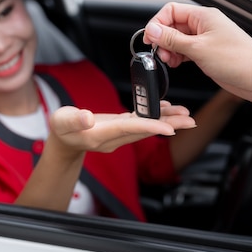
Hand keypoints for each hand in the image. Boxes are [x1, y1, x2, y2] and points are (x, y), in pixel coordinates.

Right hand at [48, 101, 195, 153]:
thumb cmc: (61, 129)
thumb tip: (87, 117)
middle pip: (144, 131)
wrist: (63, 141)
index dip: (149, 127)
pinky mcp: (119, 128)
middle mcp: (113, 138)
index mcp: (100, 135)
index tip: (169, 129)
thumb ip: (74, 119)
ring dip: (167, 122)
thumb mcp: (62, 121)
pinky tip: (166, 110)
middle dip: (168, 126)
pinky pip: (141, 123)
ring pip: (146, 128)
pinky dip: (155, 117)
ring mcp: (118, 134)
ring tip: (186, 116)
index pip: (129, 129)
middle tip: (190, 120)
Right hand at [143, 2, 251, 102]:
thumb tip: (153, 30)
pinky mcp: (207, 53)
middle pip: (173, 25)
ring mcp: (206, 39)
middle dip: (163, 39)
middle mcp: (204, 25)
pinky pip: (186, 50)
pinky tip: (177, 64)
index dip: (157, 23)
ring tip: (169, 61)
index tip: (150, 38)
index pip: (171, 11)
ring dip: (170, 50)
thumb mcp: (198, 48)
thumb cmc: (239, 60)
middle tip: (160, 53)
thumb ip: (173, 39)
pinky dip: (178, 57)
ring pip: (178, 39)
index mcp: (204, 16)